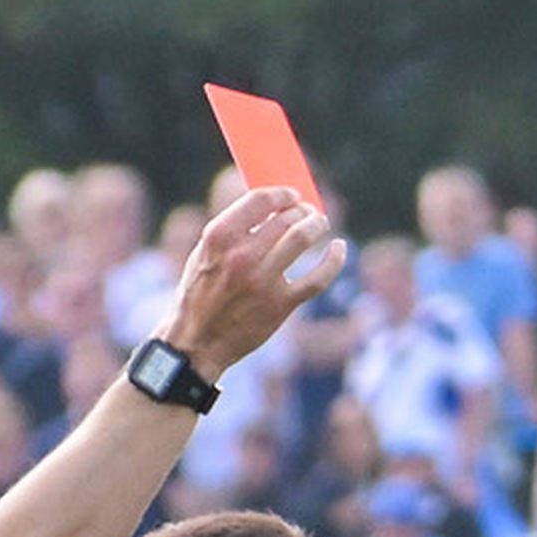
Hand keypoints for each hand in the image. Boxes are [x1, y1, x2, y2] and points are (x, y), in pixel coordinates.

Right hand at [161, 185, 348, 375]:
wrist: (197, 343)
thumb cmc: (199, 295)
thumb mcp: (203, 254)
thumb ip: (232, 231)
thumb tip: (270, 209)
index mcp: (218, 238)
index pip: (259, 200)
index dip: (281, 193)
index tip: (291, 194)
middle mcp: (242, 256)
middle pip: (285, 218)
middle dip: (301, 210)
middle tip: (307, 212)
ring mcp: (263, 280)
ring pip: (302, 238)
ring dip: (316, 224)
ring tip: (319, 222)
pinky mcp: (280, 304)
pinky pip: (317, 278)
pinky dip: (334, 260)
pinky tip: (339, 248)